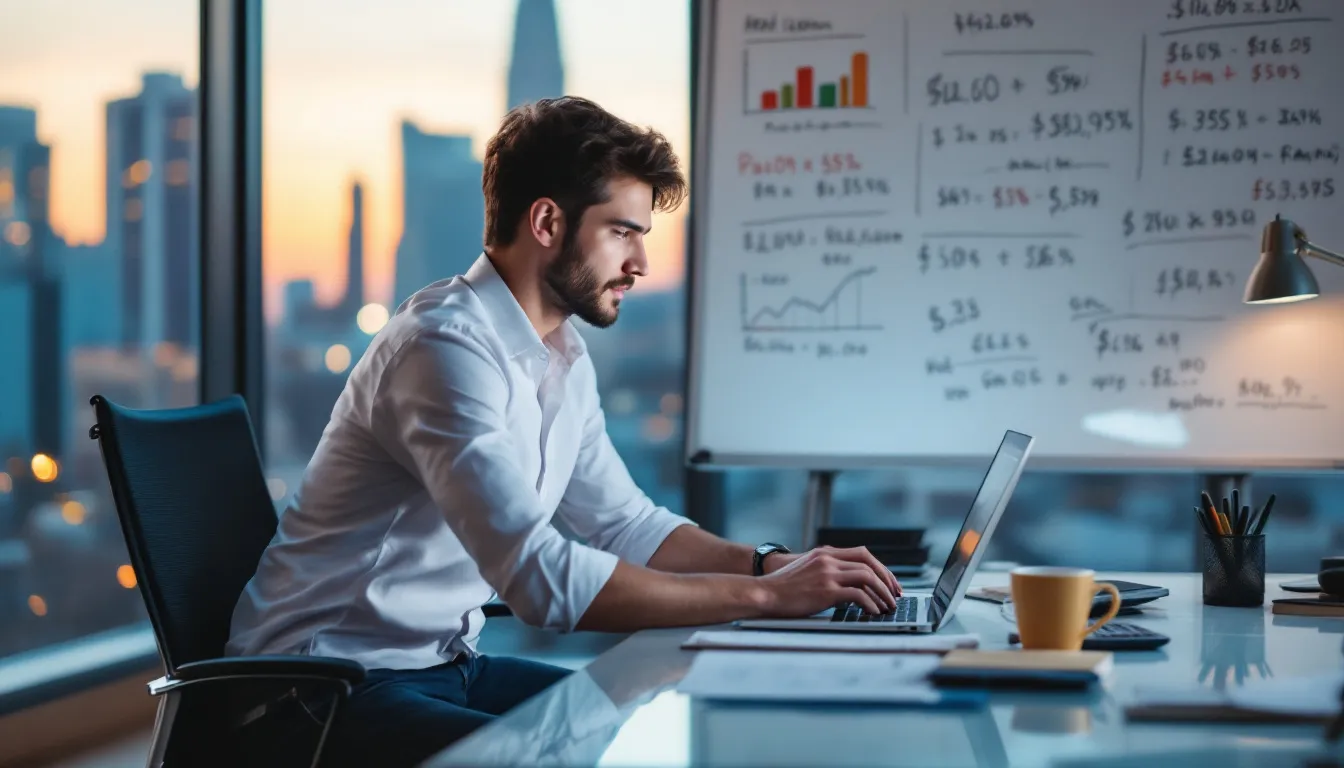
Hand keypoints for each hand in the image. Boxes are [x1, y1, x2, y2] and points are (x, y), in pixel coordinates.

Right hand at [757, 546, 900, 616]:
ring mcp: (827, 573)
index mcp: (825, 553)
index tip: (889, 582)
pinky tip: (872, 612)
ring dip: (882, 592)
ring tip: (888, 606)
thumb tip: (848, 585)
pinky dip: (870, 603)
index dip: (880, 568)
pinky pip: (857, 594)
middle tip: (895, 595)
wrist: (764, 593)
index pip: (863, 554)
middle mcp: (828, 559)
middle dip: (887, 580)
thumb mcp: (807, 570)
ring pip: (867, 577)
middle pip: (869, 563)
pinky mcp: (826, 590)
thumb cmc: (783, 587)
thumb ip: (826, 570)